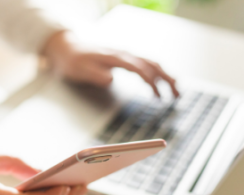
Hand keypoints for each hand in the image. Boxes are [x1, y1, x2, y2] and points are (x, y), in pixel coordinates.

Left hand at [42, 31, 179, 97]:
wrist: (65, 49)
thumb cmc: (72, 61)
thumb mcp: (79, 70)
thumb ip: (95, 75)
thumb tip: (111, 79)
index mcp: (115, 58)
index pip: (139, 68)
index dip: (150, 81)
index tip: (158, 94)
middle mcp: (123, 54)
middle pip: (152, 64)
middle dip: (167, 79)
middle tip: (177, 95)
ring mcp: (124, 56)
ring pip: (151, 64)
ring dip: (165, 77)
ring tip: (175, 92)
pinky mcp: (122, 59)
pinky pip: (144, 65)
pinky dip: (156, 74)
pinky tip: (157, 84)